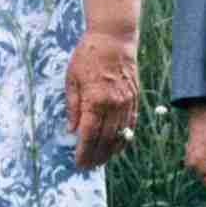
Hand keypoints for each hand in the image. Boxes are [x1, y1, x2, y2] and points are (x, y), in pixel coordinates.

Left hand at [65, 29, 138, 170]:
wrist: (114, 39)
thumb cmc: (88, 56)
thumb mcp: (72, 79)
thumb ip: (73, 106)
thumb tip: (71, 129)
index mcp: (95, 100)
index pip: (88, 134)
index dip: (83, 151)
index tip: (78, 163)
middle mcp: (113, 105)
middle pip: (105, 139)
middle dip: (96, 156)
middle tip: (88, 167)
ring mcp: (126, 103)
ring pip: (119, 135)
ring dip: (110, 152)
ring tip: (101, 162)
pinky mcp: (134, 98)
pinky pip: (130, 124)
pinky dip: (124, 138)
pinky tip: (117, 146)